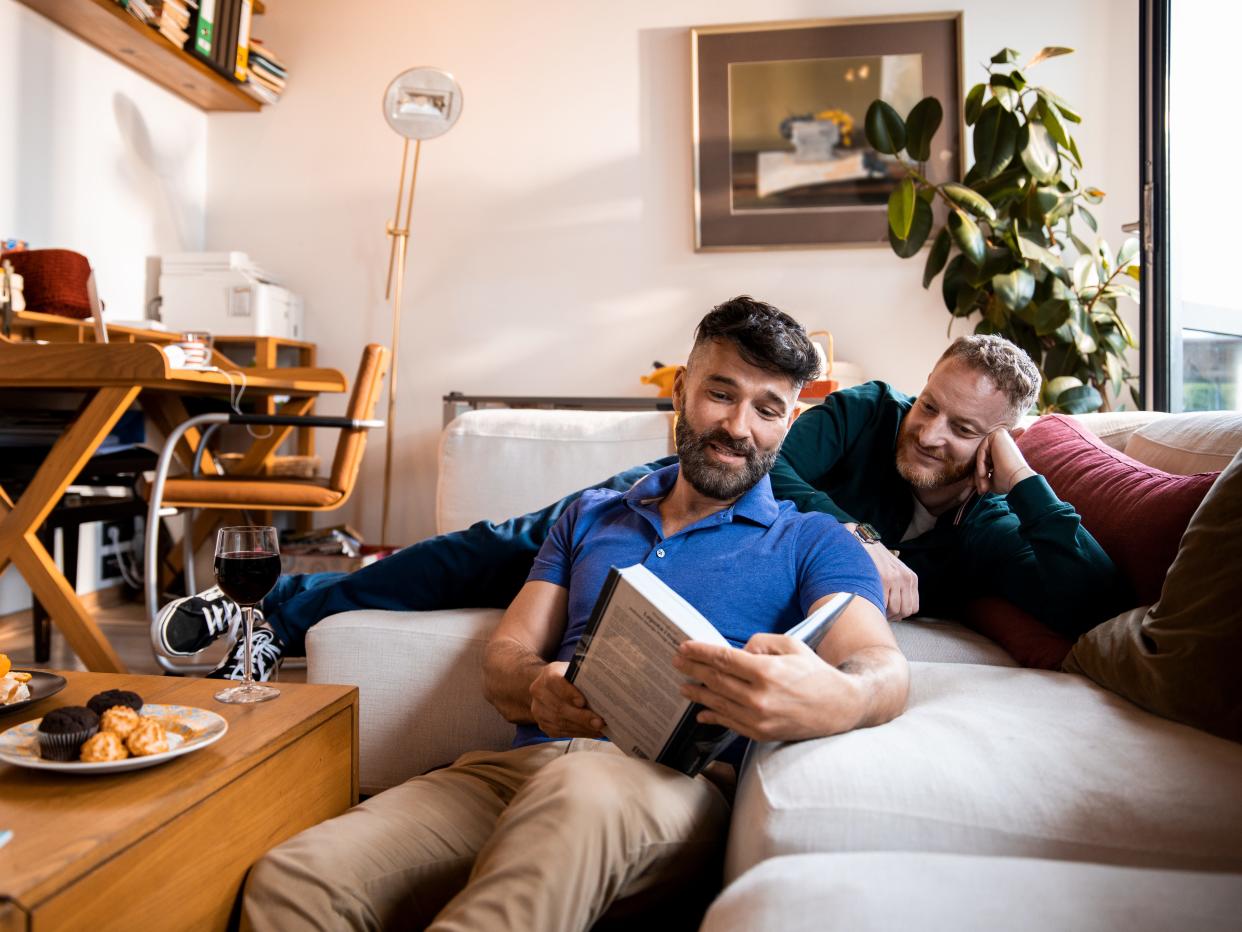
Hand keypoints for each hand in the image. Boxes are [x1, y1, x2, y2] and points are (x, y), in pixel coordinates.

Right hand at [529, 661, 604, 738]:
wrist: (548, 686)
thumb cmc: (568, 678)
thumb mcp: (575, 670)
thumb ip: (586, 676)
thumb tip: (606, 687)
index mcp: (549, 674)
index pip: (556, 682)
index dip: (569, 693)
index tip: (583, 702)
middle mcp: (539, 692)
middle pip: (559, 707)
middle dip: (581, 717)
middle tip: (599, 722)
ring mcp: (539, 710)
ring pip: (560, 722)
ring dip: (582, 728)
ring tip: (599, 729)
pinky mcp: (543, 724)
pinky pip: (560, 732)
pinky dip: (578, 733)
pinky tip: (592, 732)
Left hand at [673, 635, 861, 741]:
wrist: (839, 708)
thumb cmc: (815, 673)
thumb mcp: (792, 645)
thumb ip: (761, 643)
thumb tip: (739, 653)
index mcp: (767, 671)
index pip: (724, 659)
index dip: (700, 652)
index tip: (684, 647)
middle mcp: (759, 697)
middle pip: (716, 680)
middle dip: (693, 669)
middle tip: (677, 662)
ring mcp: (758, 719)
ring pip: (718, 703)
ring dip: (697, 693)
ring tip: (683, 685)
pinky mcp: (761, 733)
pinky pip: (729, 723)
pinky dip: (712, 716)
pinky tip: (701, 711)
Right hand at [846, 525, 917, 619]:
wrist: (863, 542)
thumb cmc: (875, 559)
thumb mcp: (895, 570)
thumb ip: (900, 587)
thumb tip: (897, 611)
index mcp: (911, 578)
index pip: (913, 607)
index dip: (901, 614)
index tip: (890, 613)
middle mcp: (906, 578)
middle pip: (905, 611)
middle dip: (893, 616)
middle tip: (882, 613)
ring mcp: (896, 578)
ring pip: (895, 610)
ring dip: (884, 613)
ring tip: (875, 608)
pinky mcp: (884, 579)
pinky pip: (883, 603)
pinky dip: (877, 607)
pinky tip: (870, 602)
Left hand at [974, 428, 1034, 494]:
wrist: (1018, 480)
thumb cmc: (1007, 481)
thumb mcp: (990, 479)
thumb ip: (980, 476)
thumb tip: (968, 482)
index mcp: (1002, 451)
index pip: (984, 461)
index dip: (979, 475)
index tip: (980, 490)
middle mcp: (1003, 441)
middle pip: (981, 457)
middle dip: (978, 475)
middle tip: (981, 489)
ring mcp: (1001, 436)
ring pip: (981, 454)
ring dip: (979, 470)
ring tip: (984, 484)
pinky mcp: (998, 434)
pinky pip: (981, 449)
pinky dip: (980, 463)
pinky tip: (983, 474)